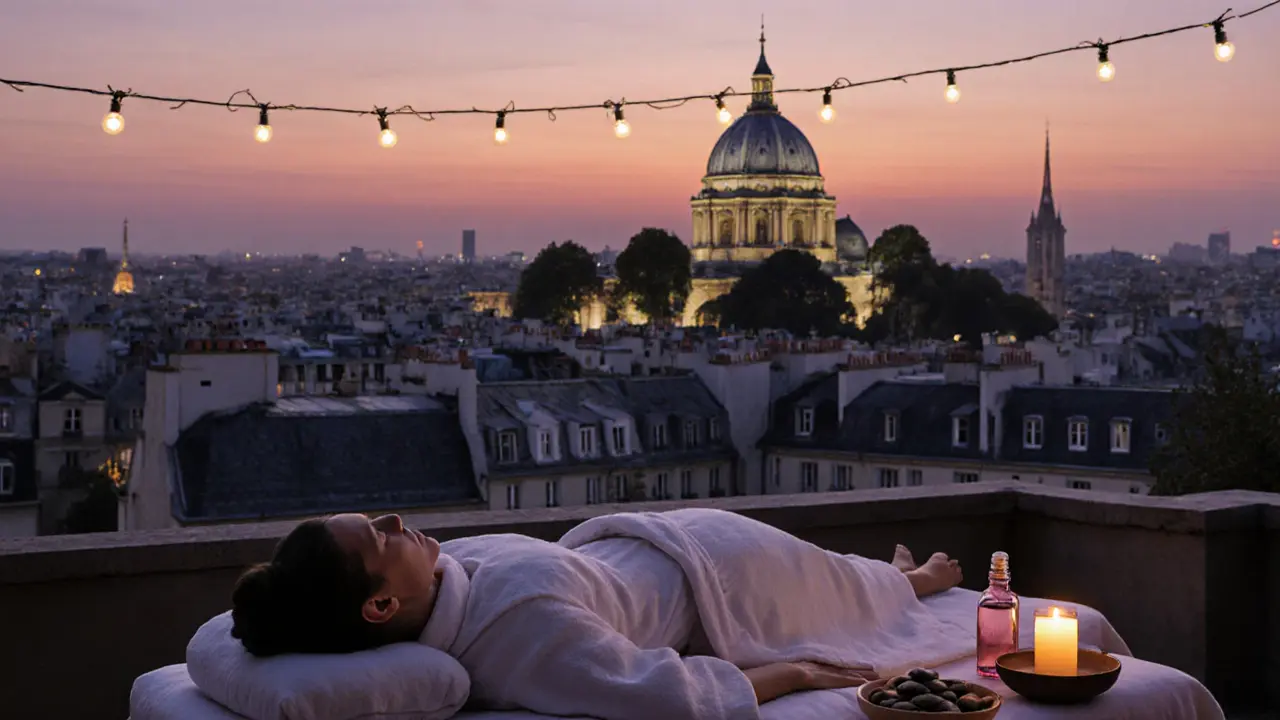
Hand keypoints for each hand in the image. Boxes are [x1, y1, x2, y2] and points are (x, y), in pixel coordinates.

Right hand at [744, 661, 877, 703]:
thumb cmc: (787, 671)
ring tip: (876, 675)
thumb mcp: (797, 665)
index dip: (850, 667)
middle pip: (847, 668)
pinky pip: (847, 680)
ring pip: (850, 673)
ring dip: (863, 674)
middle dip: (861, 669)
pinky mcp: (832, 680)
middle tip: (875, 670)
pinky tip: (866, 682)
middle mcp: (827, 667)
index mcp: (819, 664)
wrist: (789, 673)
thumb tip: (800, 668)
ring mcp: (830, 673)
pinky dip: (856, 681)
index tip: (861, 666)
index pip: (837, 666)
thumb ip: (802, 666)